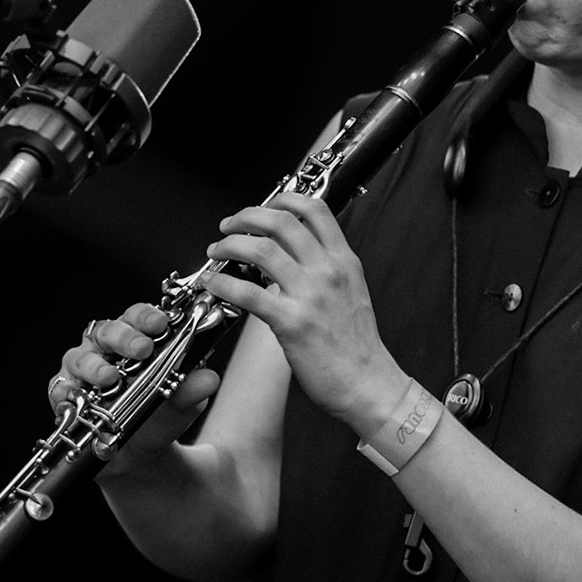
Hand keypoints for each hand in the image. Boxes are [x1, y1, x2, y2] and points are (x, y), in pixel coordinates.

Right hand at [55, 302, 221, 469]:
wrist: (139, 456)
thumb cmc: (158, 416)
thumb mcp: (181, 405)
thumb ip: (192, 390)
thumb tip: (209, 378)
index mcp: (134, 339)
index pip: (137, 317)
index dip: (147, 316)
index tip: (162, 323)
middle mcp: (104, 349)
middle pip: (107, 331)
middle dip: (124, 337)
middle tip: (142, 348)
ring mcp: (82, 371)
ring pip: (80, 357)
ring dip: (95, 366)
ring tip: (110, 378)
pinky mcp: (64, 395)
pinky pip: (59, 389)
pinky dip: (66, 392)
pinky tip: (76, 398)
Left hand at [199, 191, 406, 429]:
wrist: (367, 383)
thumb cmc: (357, 345)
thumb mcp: (351, 292)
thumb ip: (325, 269)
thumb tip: (292, 253)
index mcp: (344, 262)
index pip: (316, 211)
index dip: (284, 199)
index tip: (265, 204)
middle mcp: (328, 272)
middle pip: (282, 222)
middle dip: (248, 216)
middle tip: (230, 225)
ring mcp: (310, 296)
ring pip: (261, 250)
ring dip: (230, 244)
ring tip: (216, 251)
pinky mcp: (291, 322)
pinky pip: (248, 293)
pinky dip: (223, 283)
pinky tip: (213, 283)